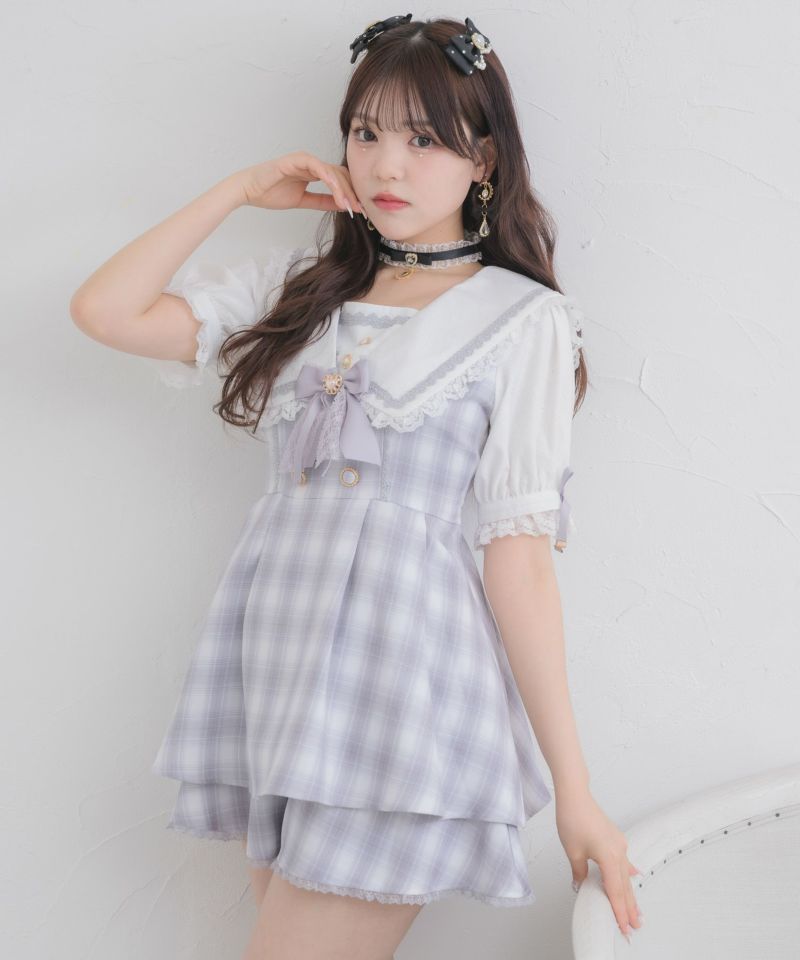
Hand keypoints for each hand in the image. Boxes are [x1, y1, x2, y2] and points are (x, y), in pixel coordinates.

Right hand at [231, 152, 363, 215]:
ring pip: (331, 171)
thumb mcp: (303, 201)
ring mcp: (304, 160)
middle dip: (351, 193)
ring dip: (342, 188)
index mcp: (313, 172)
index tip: (359, 209)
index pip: (339, 180)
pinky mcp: (296, 160)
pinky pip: (317, 166)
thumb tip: (342, 205)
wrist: (249, 190)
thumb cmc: (270, 193)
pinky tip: (336, 189)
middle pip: (340, 175)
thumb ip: (322, 201)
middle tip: (359, 209)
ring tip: (349, 204)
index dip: (350, 194)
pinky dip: (328, 177)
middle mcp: (311, 163)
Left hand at [555, 788, 643, 939]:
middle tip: (635, 926)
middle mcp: (618, 852)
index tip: (624, 927)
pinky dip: (628, 872)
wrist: (575, 796)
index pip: (615, 891)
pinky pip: (624, 861)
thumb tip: (580, 886)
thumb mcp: (573, 851)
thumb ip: (579, 873)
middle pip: (624, 886)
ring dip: (630, 893)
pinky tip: (634, 876)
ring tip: (637, 911)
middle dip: (629, 907)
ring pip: (626, 875)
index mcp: (609, 858)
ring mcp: (619, 844)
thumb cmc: (573, 819)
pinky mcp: (615, 839)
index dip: (619, 911)